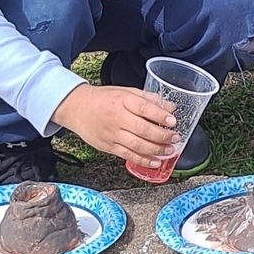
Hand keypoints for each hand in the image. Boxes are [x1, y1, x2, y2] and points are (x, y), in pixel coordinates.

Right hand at [54, 83, 178, 166]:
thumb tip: (170, 107)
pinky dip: (143, 160)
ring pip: (137, 145)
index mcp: (123, 101)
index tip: (173, 120)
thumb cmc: (104, 99)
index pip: (144, 108)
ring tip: (169, 150)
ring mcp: (113, 134)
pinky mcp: (109, 147)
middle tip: (174, 138)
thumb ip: (148, 99)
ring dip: (156, 150)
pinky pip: (128, 156)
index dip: (160, 115)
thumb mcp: (126, 91)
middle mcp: (118, 118)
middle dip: (162, 136)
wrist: (78, 109)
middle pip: (143, 129)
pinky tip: (155, 162)